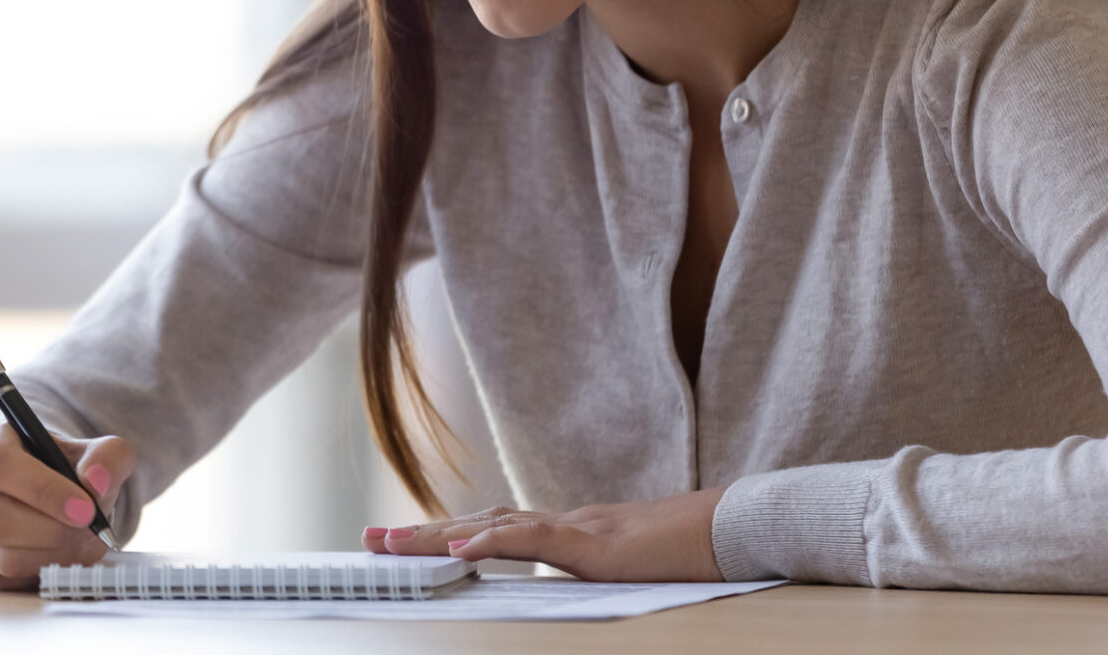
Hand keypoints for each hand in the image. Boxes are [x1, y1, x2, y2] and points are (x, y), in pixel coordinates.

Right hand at [0, 423, 133, 589]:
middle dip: (52, 529)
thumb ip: (107, 456)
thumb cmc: (65, 467)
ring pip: (2, 556)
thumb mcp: (92, 451)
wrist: (53, 491)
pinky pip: (10, 578)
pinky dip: (48, 569)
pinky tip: (67, 551)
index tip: (84, 507)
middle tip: (90, 527)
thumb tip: (98, 481)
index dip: (42, 489)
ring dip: (53, 554)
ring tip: (83, 538)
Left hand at [362, 487, 725, 581]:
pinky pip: (534, 540)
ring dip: (437, 535)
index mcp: (572, 533)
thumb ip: (598, 571)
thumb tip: (575, 586)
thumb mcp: (635, 570)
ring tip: (391, 544)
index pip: (497, 528)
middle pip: (478, 522)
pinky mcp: (594, 545)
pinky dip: (492, 540)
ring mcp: (578, 530)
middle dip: (422, 534)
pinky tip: (459, 546)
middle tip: (370, 541)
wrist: (737, 528)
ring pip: (492, 525)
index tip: (407, 542)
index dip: (450, 534)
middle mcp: (565, 523)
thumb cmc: (696, 553)